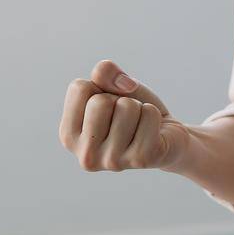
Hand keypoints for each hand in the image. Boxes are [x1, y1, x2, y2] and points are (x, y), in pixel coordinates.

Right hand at [58, 59, 188, 172]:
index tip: (108, 107)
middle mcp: (86, 155)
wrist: (164, 135)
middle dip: (118, 99)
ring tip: (139, 125)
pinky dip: (154, 114)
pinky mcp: (141, 159)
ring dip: (138, 107)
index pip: (79, 88)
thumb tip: (124, 84)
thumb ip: (105, 72)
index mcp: (69, 136)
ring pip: (126, 106)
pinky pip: (149, 114)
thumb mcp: (112, 85)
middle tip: (126, 118)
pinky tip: (152, 132)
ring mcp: (112, 162)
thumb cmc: (131, 111)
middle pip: (100, 101)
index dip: (99, 88)